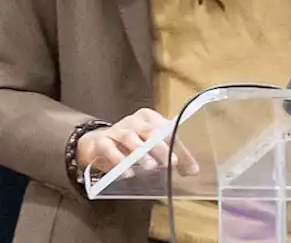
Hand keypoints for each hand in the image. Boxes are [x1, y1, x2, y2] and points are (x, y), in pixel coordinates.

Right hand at [76, 108, 199, 175]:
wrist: (97, 144)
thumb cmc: (131, 146)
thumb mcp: (152, 149)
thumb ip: (172, 157)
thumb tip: (193, 170)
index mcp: (150, 118)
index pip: (167, 130)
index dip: (177, 147)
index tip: (183, 164)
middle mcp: (134, 121)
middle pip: (149, 131)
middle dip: (161, 147)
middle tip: (171, 163)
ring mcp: (116, 129)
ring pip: (129, 137)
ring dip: (141, 152)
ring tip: (150, 166)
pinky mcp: (101, 141)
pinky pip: (109, 148)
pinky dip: (119, 160)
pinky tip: (128, 173)